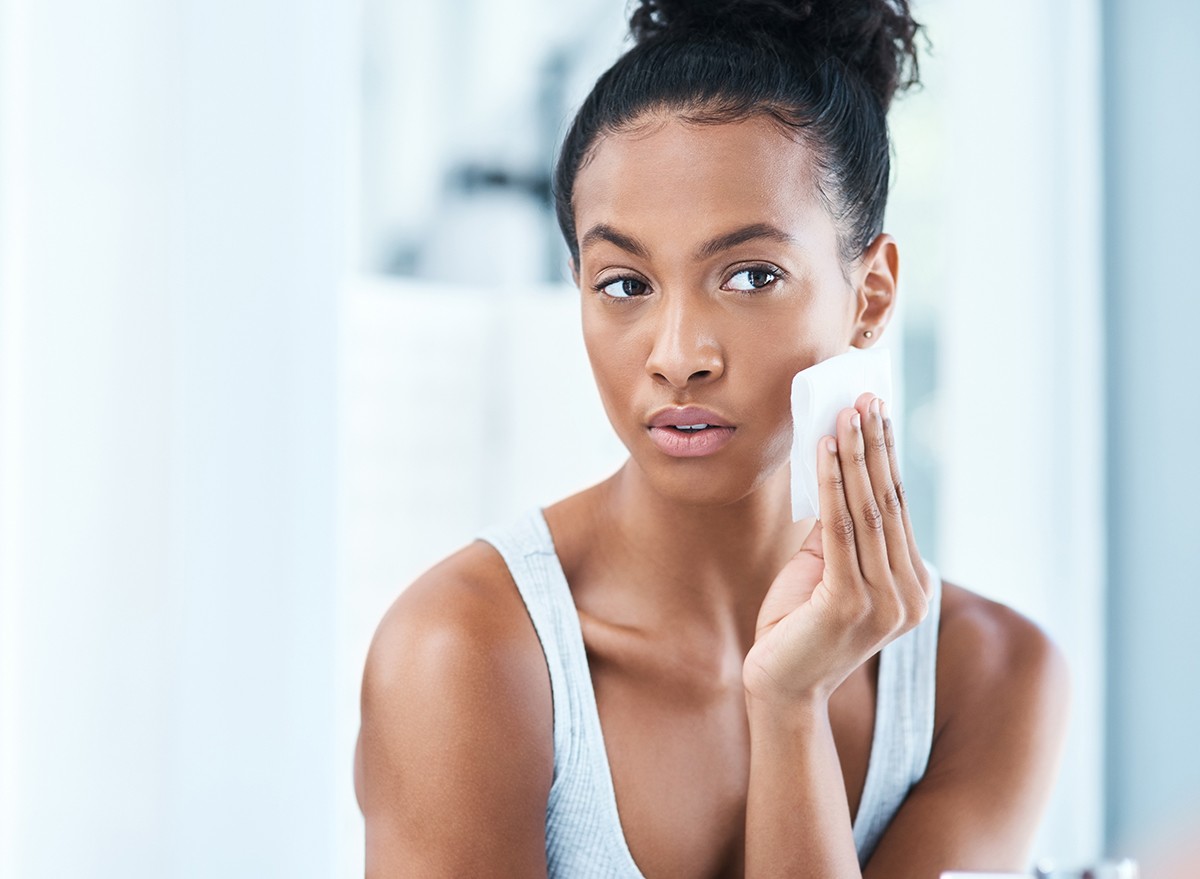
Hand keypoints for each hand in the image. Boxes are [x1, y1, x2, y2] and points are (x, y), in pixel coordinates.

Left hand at [743, 392, 932, 706]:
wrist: (779, 687)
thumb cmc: (797, 625)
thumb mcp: (824, 568)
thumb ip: (837, 528)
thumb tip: (837, 467)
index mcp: (912, 586)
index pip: (897, 509)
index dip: (886, 458)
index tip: (877, 412)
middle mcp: (909, 595)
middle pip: (888, 503)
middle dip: (876, 445)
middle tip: (867, 397)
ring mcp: (884, 603)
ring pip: (868, 511)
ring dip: (856, 455)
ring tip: (848, 412)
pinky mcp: (849, 605)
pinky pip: (840, 531)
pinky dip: (833, 485)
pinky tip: (827, 451)